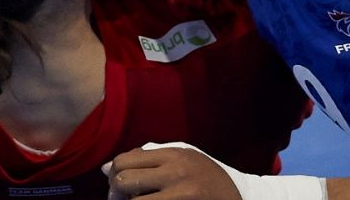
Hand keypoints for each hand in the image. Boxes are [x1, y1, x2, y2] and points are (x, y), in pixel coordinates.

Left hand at [106, 145, 241, 199]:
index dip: (114, 176)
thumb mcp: (185, 158)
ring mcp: (182, 195)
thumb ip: (149, 157)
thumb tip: (106, 168)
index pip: (125, 160)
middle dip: (115, 195)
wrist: (243, 198)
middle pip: (123, 181)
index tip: (118, 189)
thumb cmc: (208, 179)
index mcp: (175, 155)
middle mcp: (177, 173)